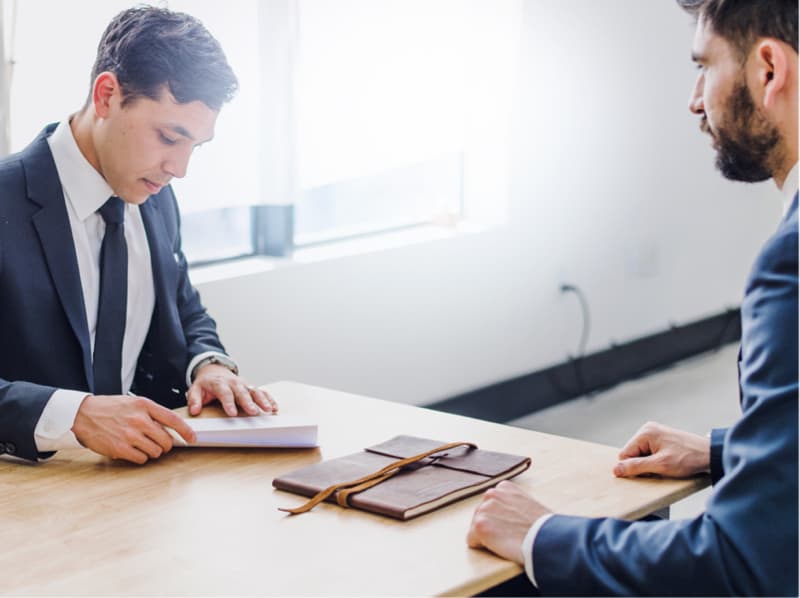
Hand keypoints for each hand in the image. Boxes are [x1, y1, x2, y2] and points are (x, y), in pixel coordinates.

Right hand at [72, 394, 195, 463]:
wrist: (83, 414)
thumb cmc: (109, 408)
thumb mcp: (133, 402)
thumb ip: (151, 413)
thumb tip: (170, 426)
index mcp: (144, 406)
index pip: (173, 419)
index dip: (186, 431)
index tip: (192, 438)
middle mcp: (139, 420)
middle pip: (166, 440)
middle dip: (166, 445)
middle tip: (159, 443)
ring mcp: (130, 435)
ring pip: (156, 452)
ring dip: (153, 451)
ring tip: (142, 445)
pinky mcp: (120, 448)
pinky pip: (141, 459)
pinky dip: (140, 457)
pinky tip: (133, 450)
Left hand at [187, 364, 277, 416]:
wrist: (214, 370)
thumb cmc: (206, 383)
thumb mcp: (195, 389)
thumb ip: (194, 400)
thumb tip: (194, 411)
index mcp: (220, 383)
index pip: (225, 393)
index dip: (229, 403)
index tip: (232, 413)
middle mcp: (234, 383)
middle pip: (242, 393)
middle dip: (248, 402)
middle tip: (253, 412)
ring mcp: (244, 384)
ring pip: (255, 391)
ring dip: (262, 400)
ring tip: (269, 410)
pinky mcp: (250, 387)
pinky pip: (261, 392)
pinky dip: (269, 398)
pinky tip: (274, 407)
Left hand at [467, 481, 551, 563]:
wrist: (546, 538)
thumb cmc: (543, 527)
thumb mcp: (528, 504)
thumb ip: (512, 504)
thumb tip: (508, 514)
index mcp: (504, 487)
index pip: (491, 505)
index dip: (500, 519)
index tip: (512, 526)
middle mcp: (491, 494)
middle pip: (481, 516)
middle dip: (491, 527)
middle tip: (510, 535)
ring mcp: (484, 509)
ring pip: (475, 528)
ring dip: (487, 537)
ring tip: (507, 540)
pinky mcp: (479, 526)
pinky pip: (472, 541)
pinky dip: (483, 547)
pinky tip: (500, 546)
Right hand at [614, 421, 709, 477]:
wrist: (711, 455)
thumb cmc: (688, 458)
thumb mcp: (660, 465)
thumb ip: (636, 467)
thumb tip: (615, 470)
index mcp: (645, 432)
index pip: (625, 454)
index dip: (635, 467)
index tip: (652, 471)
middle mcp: (648, 429)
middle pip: (633, 454)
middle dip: (644, 465)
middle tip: (661, 468)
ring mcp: (655, 433)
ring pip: (641, 455)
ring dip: (651, 464)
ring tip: (667, 465)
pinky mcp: (662, 438)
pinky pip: (650, 453)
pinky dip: (656, 461)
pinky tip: (669, 462)